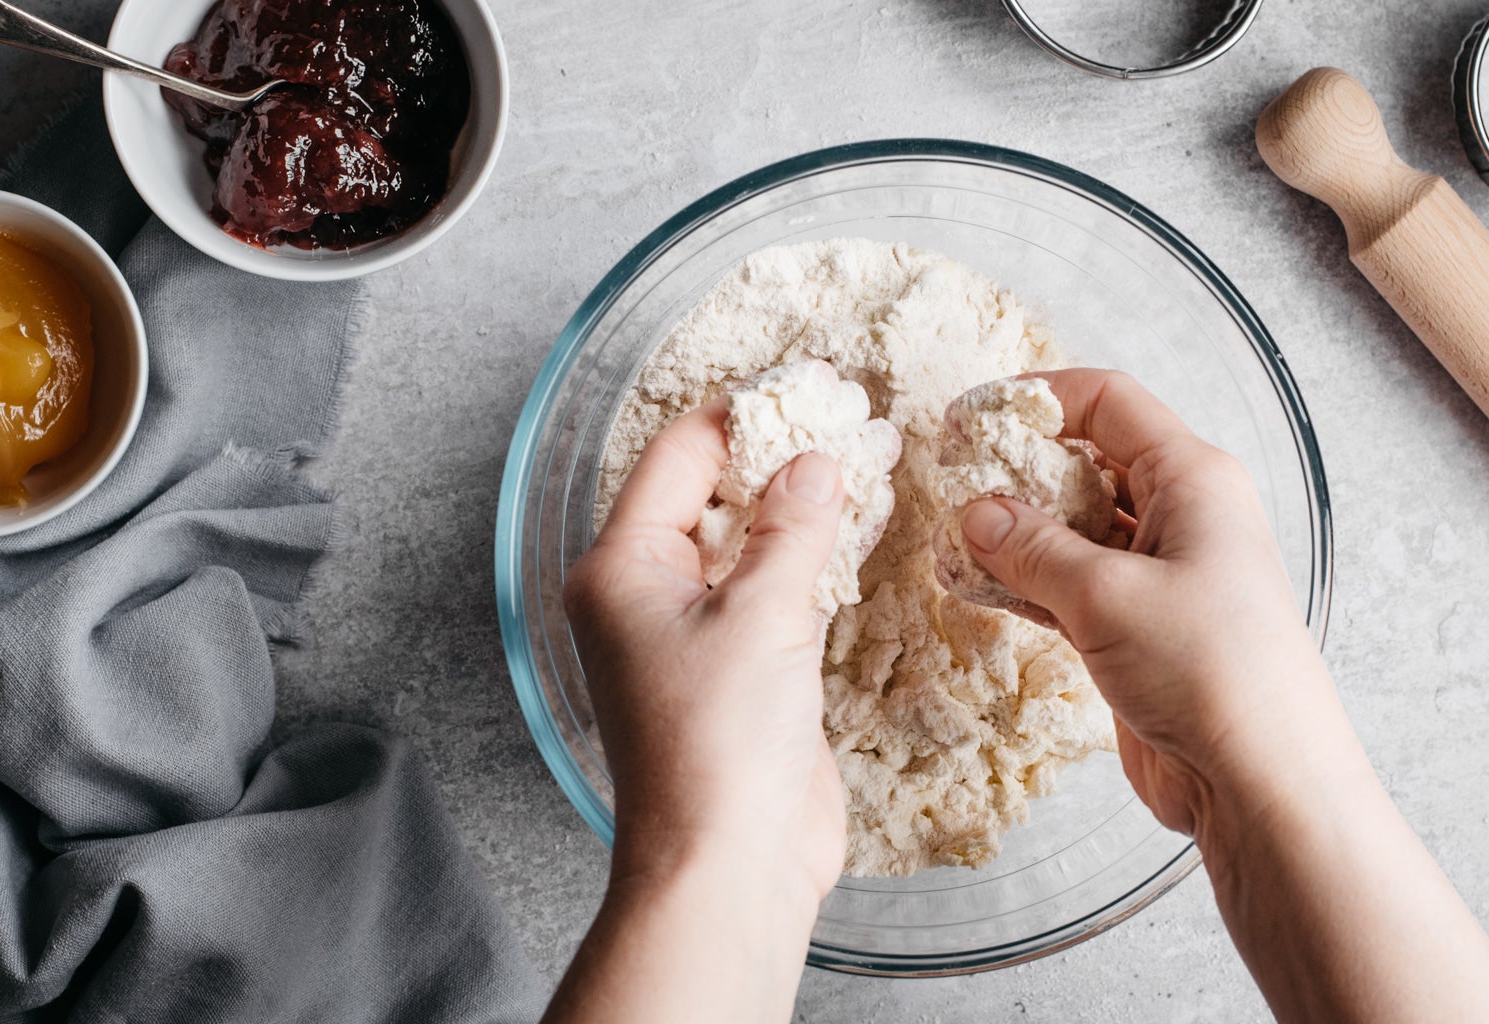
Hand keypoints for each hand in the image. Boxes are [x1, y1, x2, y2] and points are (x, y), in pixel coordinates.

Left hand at [563, 398, 846, 902]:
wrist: (730, 865)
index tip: (806, 384)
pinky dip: (814, 554)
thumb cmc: (717, 747)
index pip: (678, 458)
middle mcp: (648, 593)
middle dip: (779, 452)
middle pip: (713, 493)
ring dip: (804, 501)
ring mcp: (695, 632)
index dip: (743, 414)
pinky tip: (861, 521)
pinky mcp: (741, 668)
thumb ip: (793, 527)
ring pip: (749, 540)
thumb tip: (816, 462)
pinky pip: (775, 588)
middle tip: (845, 410)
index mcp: (621, 568)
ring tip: (866, 450)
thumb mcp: (761, 614)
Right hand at [955, 369, 1350, 835]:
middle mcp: (1182, 517)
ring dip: (1014, 534)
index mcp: (1193, 479)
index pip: (1108, 403)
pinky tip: (975, 587)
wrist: (1261, 781)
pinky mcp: (1139, 630)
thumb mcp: (1107, 595)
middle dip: (1018, 469)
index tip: (969, 419)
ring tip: (949, 540)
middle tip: (951, 482)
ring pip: (1074, 530)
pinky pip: (1071, 586)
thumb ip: (1032, 548)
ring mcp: (1161, 576)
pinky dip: (1026, 583)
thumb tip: (974, 512)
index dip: (1037, 398)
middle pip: (1087, 463)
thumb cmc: (1209, 669)